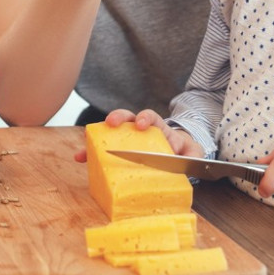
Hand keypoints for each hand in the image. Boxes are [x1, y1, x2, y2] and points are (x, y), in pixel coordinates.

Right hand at [73, 107, 203, 160]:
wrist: (175, 157)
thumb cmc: (182, 153)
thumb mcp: (192, 153)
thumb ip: (193, 153)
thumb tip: (181, 154)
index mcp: (158, 129)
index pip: (150, 117)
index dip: (145, 118)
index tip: (142, 124)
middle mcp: (139, 130)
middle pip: (127, 117)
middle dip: (118, 117)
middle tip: (111, 123)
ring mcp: (127, 139)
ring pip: (110, 131)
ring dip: (98, 135)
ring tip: (87, 144)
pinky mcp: (118, 151)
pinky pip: (103, 149)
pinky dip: (91, 152)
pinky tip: (80, 158)